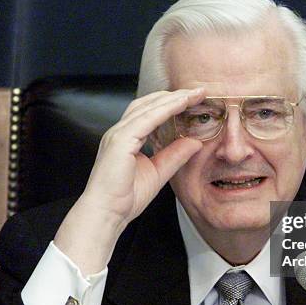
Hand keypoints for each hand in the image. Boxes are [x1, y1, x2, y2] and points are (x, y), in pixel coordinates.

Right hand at [54, 88, 204, 273]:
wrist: (107, 213)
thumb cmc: (125, 198)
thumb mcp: (159, 172)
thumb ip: (175, 155)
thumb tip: (195, 142)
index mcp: (127, 138)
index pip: (150, 113)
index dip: (172, 103)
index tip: (194, 99)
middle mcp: (120, 132)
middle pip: (149, 103)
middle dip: (174, 95)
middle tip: (198, 91)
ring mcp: (118, 134)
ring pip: (148, 107)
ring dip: (172, 98)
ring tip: (193, 94)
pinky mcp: (120, 141)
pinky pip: (145, 119)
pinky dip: (164, 109)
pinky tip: (180, 104)